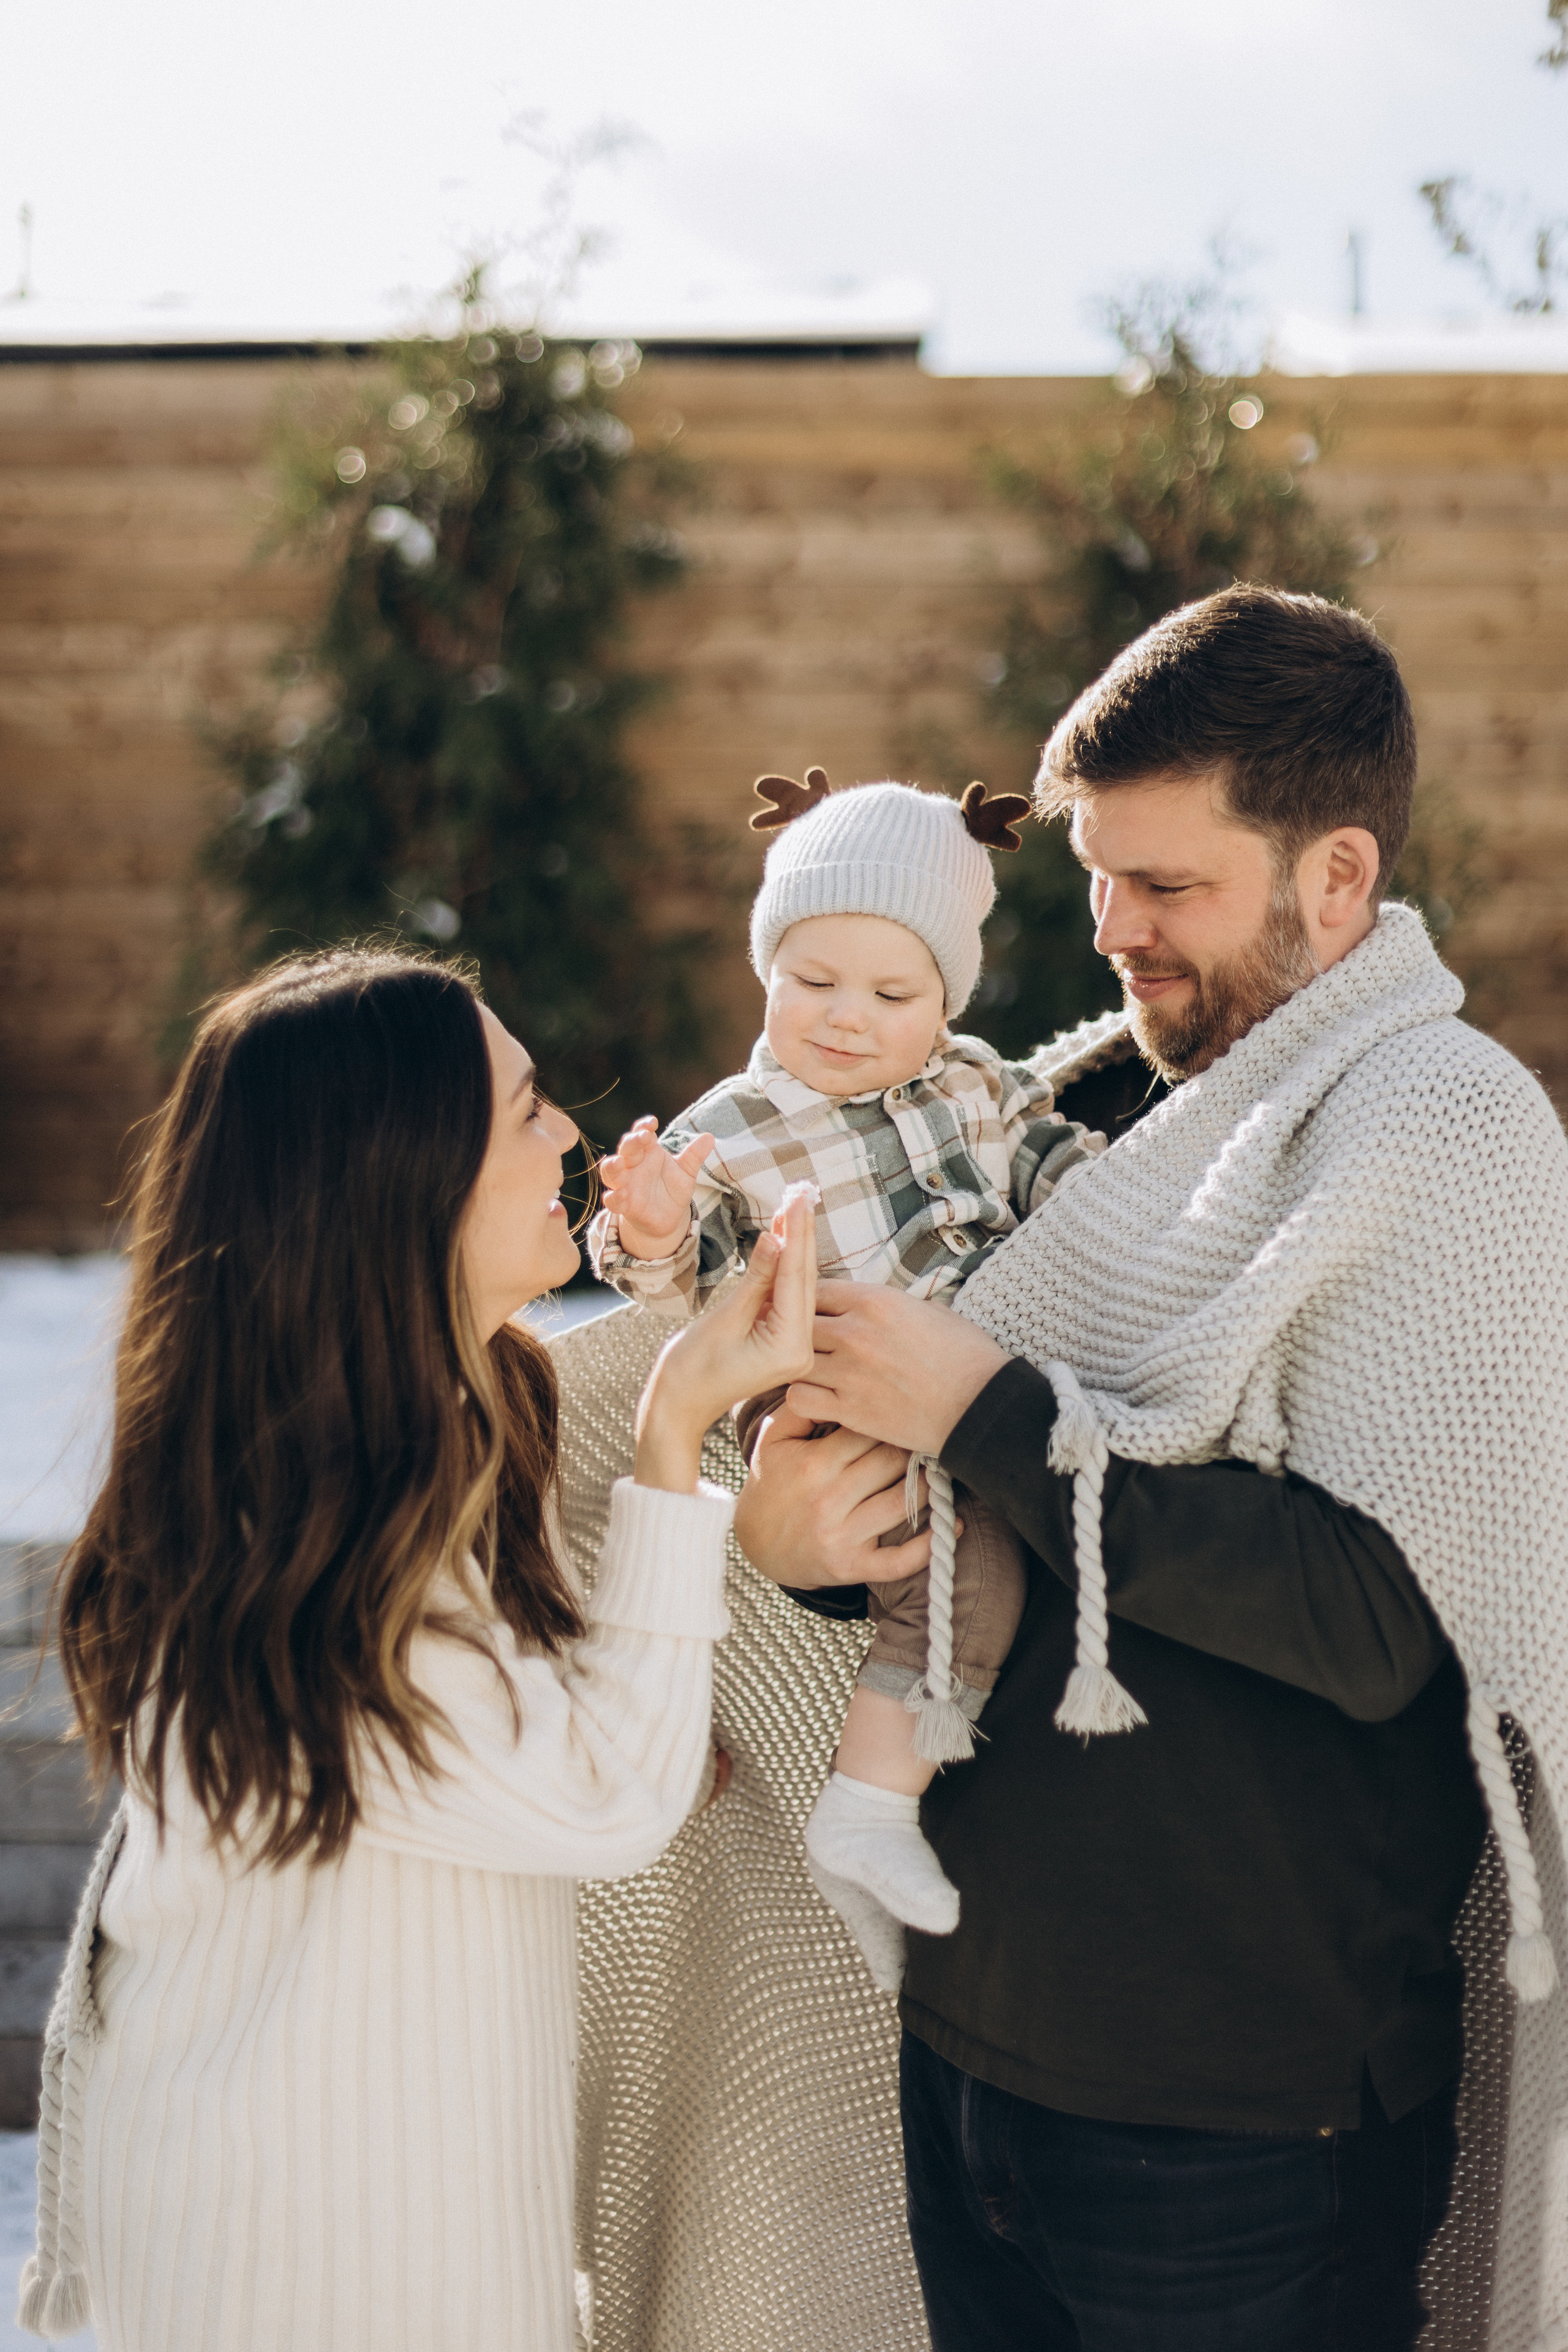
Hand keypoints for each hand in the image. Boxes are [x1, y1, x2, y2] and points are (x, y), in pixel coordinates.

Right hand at [600, 1117, 716, 1258]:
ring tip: (620, 1162)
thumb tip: (710, 1137)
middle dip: (631, 1141)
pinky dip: (614, 1197)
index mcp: (647, 1153)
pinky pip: (612, 1200)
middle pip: (625, 1149)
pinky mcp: (624, 1205)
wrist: (668, 1217)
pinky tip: (621, 1194)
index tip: (653, 1122)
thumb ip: (694, 1156)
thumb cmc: (672, 1189)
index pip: (641, 1134)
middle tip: (643, 1137)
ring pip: (610, 1172)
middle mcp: (633, 1166)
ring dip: (612, 1166)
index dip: (643, 1126)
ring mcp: (625, 1185)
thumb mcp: (686, 1172)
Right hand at [634, 1187, 816, 1493]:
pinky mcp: (782, 1341)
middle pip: (805, 1279)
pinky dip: (784, 1267)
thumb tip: (776, 1238)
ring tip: (795, 1205)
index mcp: (790, 1348)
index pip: (796, 1279)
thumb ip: (755, 1278)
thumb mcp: (724, 1318)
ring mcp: (794, 1347)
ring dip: (795, 1246)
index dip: (797, 1235)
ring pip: (798, 1285)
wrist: (679, 1405)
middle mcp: (801, 1349)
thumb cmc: (692, 1368)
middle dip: (801, 1235)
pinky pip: (787, 1297)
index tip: (798, 1198)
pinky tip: (784, 1237)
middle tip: (802, 1191)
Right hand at [733, 1403, 934, 1588]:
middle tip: (935, 1432)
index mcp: (813, 1463)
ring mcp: (842, 1535)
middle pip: (891, 1462)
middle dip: (915, 1446)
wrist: (754, 1544)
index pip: (868, 1430)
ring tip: (944, 1468)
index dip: (892, 1416)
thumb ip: (799, 1407)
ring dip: (930, 1485)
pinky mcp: (851, 1566)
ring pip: (903, 1503)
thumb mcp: (772, 1440)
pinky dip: (930, 1546)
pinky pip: (898, 1561)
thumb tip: (831, 1377)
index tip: (911, 1407)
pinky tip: (954, 1525)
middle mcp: (828, 1499)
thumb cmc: (771, 1483)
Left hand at [786, 1283, 1009, 1457]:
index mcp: (874, 1301)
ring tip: (814, 1372)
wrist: (981, 1406)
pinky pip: (799, 1400)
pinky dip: (803, 1399)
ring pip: (793, 1362)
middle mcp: (854, 1333)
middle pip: (797, 1324)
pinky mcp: (849, 1410)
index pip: (815, 1289)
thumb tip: (872, 1305)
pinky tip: (819, 1399)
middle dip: (799, 1332)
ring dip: (800, 1366)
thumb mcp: (930, 1310)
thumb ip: (890, 1304)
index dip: (810, 1301)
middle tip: (807, 1343)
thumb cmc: (966, 1356)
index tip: (815, 1312)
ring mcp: (848, 1373)